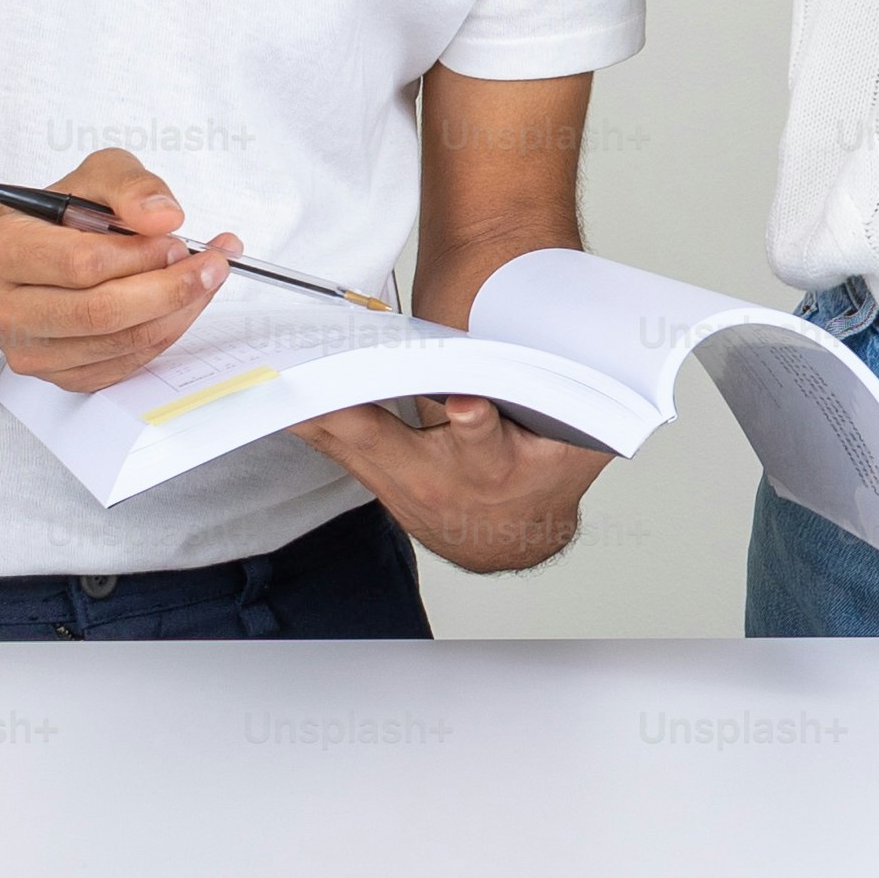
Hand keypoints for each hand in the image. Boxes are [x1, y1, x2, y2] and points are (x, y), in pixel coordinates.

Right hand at [0, 149, 232, 393]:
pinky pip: (123, 365)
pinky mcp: (58, 376)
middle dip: (169, 289)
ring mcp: (27, 351)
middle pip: (99, 313)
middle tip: (211, 265)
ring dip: (176, 313)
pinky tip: (182, 306)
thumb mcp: (95, 176)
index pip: (79, 264)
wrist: (30, 258)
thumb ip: (131, 186)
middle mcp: (0, 309)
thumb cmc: (60, 217)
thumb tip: (164, 217)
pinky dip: (164, 335)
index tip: (179, 241)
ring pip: (117, 344)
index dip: (140, 255)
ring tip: (205, 279)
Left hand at [287, 395, 607, 573]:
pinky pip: (335, 444)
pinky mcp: (374, 479)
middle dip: (353, 410)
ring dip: (315, 410)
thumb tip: (603, 343)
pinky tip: (275, 393)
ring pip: (350, 442)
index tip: (466, 405)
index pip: (487, 445)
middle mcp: (440, 485)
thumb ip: (570, 402)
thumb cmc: (544, 475)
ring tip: (280, 377)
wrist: (513, 534)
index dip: (477, 425)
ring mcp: (398, 487)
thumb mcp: (574, 438)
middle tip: (320, 380)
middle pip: (389, 443)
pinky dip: (308, 416)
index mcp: (496, 470)